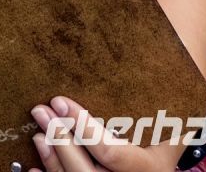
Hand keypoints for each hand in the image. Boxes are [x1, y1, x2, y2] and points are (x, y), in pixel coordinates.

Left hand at [28, 97, 183, 171]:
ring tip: (38, 133)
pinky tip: (35, 167)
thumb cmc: (166, 128)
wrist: (165, 154)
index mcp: (151, 167)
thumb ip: (154, 98)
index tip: (60, 101)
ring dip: (52, 158)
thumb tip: (142, 46)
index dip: (83, 128)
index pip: (111, 153)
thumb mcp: (170, 117)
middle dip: (61, 141)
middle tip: (41, 111)